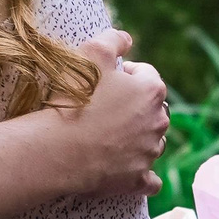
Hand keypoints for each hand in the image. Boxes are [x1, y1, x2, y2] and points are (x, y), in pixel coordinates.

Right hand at [53, 31, 168, 198]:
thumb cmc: (75, 99)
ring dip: (138, 138)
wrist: (60, 148)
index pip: (147, 74)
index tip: (106, 79)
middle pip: (153, 109)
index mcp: (151, 91)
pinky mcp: (138, 179)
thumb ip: (113, 39)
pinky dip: (143, 175)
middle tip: (104, 108)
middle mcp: (158, 122)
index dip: (126, 74)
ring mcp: (149, 153)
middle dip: (134, 107)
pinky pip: (150, 180)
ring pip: (153, 142)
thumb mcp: (91, 53)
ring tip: (109, 136)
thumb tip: (126, 38)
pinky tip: (130, 169)